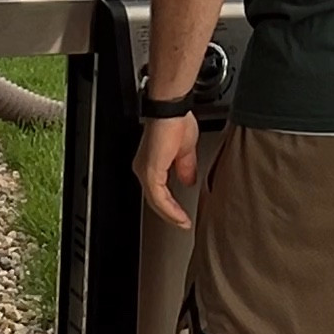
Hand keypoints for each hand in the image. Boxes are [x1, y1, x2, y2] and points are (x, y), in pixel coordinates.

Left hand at [133, 110, 199, 227]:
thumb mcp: (185, 151)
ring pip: (155, 201)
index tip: (183, 215)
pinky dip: (170, 209)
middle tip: (183, 224)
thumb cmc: (176, 120)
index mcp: (151, 163)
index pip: (158, 191)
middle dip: (170, 214)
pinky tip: (179, 215)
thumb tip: (189, 180)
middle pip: (155, 200)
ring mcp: (146, 170)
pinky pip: (158, 197)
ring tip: (183, 223)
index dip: (170, 206)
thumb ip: (185, 167)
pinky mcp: (151, 171)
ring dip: (170, 215)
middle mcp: (144, 168)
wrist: (172, 109)